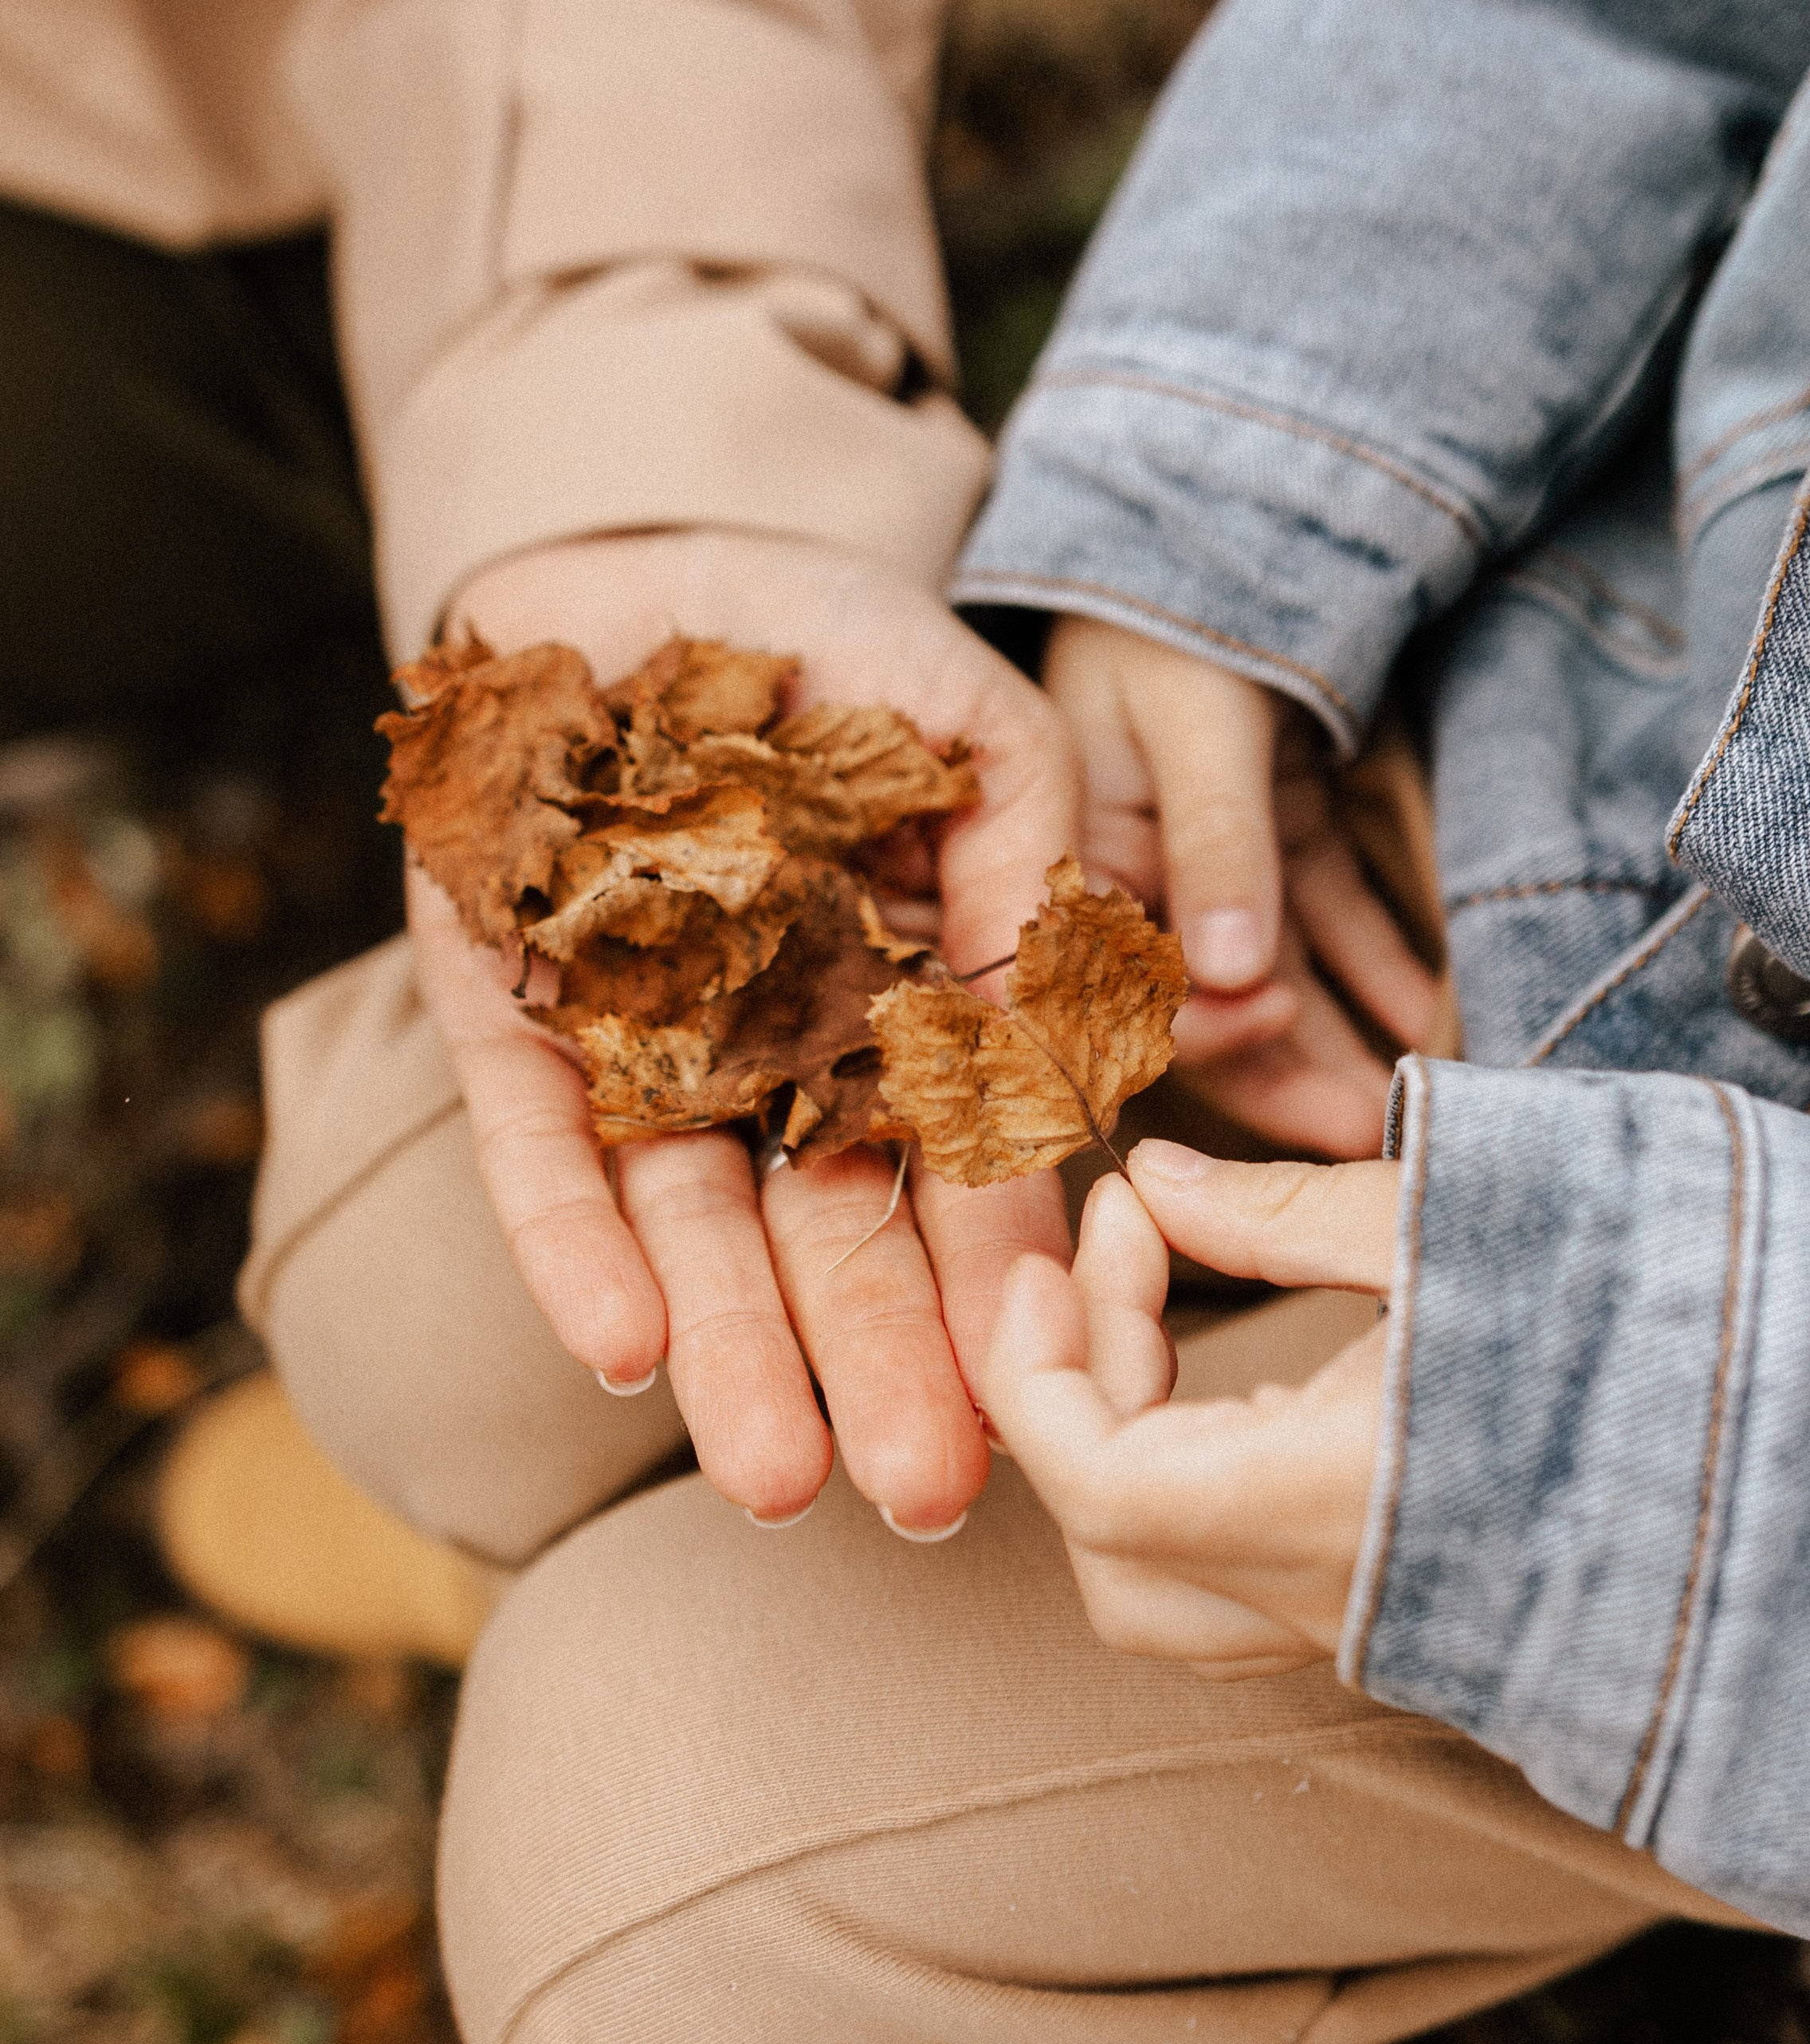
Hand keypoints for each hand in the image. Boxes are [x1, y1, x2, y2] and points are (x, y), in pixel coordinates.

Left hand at [408, 527, 1076, 1531]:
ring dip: (734, 1347)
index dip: (992, 1278)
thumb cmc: (837, 642)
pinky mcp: (505, 1015)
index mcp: (897, 1008)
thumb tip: (1070, 1056)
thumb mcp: (986, 734)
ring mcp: (635, 1042)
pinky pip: (536, 1144)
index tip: (1040, 1390)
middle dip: (874, 1360)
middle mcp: (770, 1055)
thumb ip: (1040, 874)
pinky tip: (623, 1351)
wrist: (637, 551)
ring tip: (778, 1479)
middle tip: (923, 1493)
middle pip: (824, 1227)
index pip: (952, 1165)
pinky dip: (575, 1241)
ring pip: (687, 1221)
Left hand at [981, 1138, 1398, 1675]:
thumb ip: (1277, 1214)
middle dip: (1077, 1392)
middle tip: (1125, 1246)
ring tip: (1164, 1321)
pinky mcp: (1412, 1629)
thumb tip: (1153, 1185)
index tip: (1047, 1265)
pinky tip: (1247, 1396)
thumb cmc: (1635, 1303)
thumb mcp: (1442, 1222)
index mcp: (1340, 1505)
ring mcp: (1382, 1631)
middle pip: (1112, 1547)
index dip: (1037, 1376)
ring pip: (1168, 1598)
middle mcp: (1347, 1600)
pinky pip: (1246, 1605)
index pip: (1101, 1487)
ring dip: (1124, 1460)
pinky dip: (1196, 1505)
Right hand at [1044, 618, 1441, 1155]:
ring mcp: (1210, 866)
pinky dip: (1368, 966)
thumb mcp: (1196, 723)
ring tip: (1396, 1102)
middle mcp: (1134, 876)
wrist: (1218, 525)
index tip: (1267, 1021)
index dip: (1190, 1016)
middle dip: (1278, 1067)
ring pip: (1270, 975)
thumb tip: (1232, 977)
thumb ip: (1217, 846)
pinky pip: (1322, 923)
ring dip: (1330, 1038)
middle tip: (1355, 1132)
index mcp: (1074, 851)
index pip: (1121, 974)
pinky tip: (1416, 1014)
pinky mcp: (1276, 844)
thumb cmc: (1178, 614)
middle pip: (1200, 999)